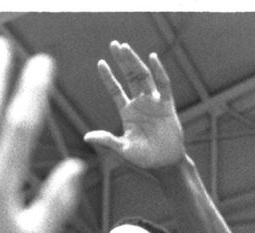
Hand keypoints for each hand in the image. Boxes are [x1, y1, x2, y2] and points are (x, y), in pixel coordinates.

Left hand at [83, 41, 185, 169]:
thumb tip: (86, 136)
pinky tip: (152, 58)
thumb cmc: (144, 159)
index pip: (116, 90)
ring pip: (144, 77)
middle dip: (122, 61)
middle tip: (115, 44)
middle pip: (130, 77)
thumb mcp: (123, 149)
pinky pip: (164, 85)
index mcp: (128, 113)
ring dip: (135, 62)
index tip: (100, 62)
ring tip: (125, 47)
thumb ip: (107, 140)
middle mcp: (140, 104)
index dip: (108, 77)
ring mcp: (154, 103)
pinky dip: (159, 71)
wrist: (165, 165)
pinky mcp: (167, 105)